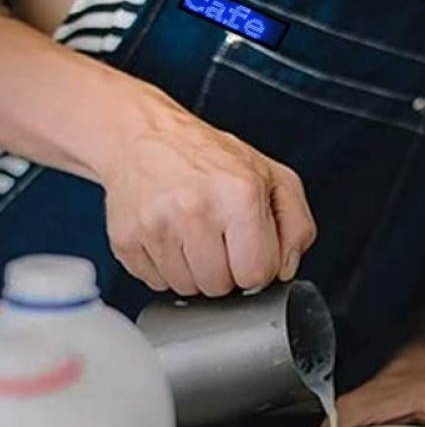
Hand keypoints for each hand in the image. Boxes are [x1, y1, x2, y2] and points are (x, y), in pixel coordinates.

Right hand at [102, 86, 315, 295]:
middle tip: (219, 238)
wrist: (145, 136)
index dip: (256, 266)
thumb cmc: (212, 159)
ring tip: (193, 236)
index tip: (248, 248)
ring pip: (186, 290)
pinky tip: (170, 237)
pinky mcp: (126, 239)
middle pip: (220, 288)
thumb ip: (297, 226)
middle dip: (225, 271)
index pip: (256, 274)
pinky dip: (166, 268)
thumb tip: (285, 270)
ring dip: (194, 272)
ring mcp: (157, 226)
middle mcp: (196, 210)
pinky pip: (156, 283)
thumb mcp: (274, 178)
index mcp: (240, 196)